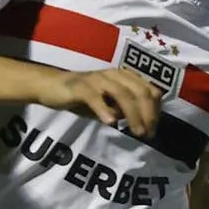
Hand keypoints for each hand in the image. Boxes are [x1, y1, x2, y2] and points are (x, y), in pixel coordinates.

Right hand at [38, 67, 161, 136]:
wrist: (53, 87)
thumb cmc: (83, 96)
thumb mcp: (109, 104)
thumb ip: (124, 110)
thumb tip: (141, 122)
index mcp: (124, 77)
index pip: (149, 90)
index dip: (155, 110)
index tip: (153, 128)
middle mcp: (115, 75)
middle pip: (139, 92)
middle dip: (148, 114)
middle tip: (148, 134)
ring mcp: (98, 80)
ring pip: (122, 94)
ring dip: (133, 115)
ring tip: (137, 132)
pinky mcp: (81, 87)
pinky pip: (96, 98)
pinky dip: (105, 110)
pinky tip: (111, 122)